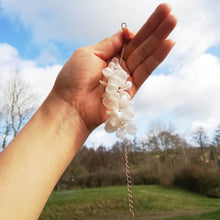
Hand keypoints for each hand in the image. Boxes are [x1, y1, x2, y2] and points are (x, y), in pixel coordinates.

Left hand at [52, 3, 176, 132]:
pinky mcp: (131, 90)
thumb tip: (128, 32)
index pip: (128, 40)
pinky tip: (168, 44)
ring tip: (173, 21)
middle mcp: (118, 66)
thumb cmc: (73, 78)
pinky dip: (156, 58)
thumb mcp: (89, 53)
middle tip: (170, 12)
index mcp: (107, 56)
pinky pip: (145, 71)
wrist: (71, 106)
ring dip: (160, 39)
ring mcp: (126, 78)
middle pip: (139, 45)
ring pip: (145, 56)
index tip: (152, 16)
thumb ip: (110, 43)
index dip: (140, 28)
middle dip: (154, 29)